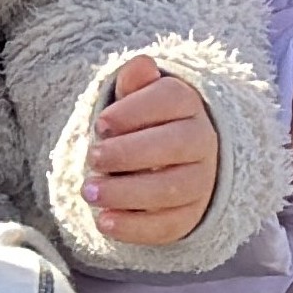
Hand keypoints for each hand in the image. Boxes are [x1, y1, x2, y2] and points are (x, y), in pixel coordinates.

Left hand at [86, 55, 221, 245]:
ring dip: (126, 192)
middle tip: (92, 159)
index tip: (101, 124)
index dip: (134, 111)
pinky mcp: (190, 216)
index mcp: (188, 105)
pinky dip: (135, 227)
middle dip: (128, 153)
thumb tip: (140, 65)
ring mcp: (201, 181)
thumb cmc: (142, 125)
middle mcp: (202, 142)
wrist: (168, 163)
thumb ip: (134, 84)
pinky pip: (168, 225)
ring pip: (172, 188)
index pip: (171, 99)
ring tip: (89, 191)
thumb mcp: (136, 99)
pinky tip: (104, 221)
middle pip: (176, 144)